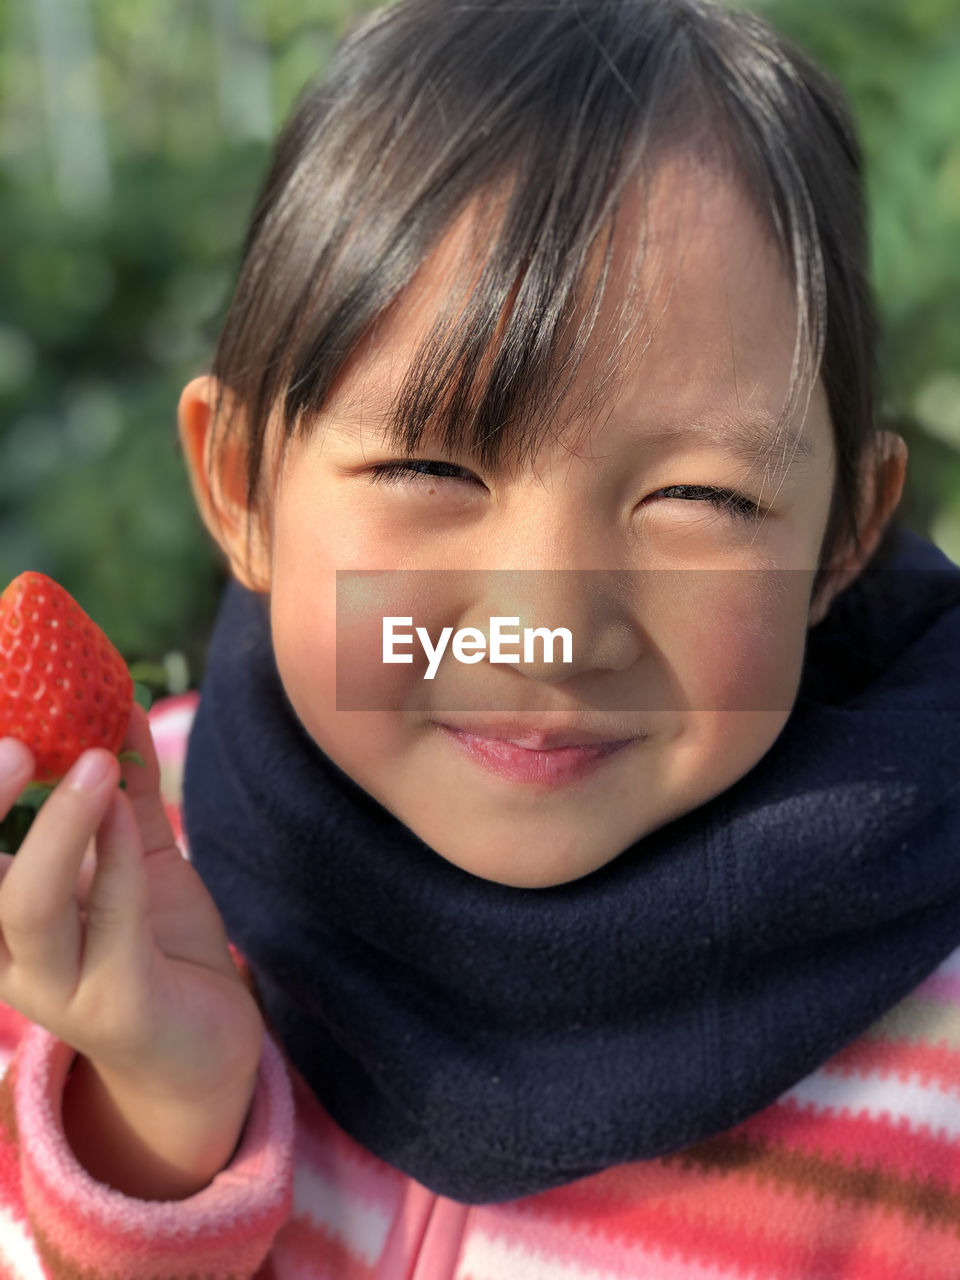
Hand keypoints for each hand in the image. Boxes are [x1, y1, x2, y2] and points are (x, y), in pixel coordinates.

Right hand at [0, 702, 263, 1108]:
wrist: (206, 1042)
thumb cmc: (156, 944)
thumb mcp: (137, 856)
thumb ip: (126, 791)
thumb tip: (121, 706)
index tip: (0, 729)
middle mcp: (9, 957)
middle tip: (20, 743)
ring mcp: (57, 989)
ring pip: (26, 908)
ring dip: (56, 829)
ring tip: (95, 764)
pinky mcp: (116, 1007)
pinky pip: (109, 923)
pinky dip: (114, 857)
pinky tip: (127, 809)